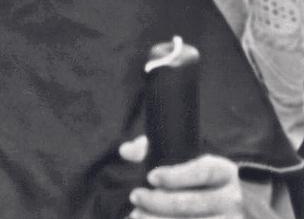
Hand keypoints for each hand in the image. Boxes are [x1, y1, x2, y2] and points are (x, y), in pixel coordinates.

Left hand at [119, 136, 241, 217]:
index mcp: (224, 172)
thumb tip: (126, 151)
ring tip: (136, 216)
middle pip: (195, 202)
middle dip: (159, 202)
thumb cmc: (201, 182)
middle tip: (135, 196)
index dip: (177, 175)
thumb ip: (153, 151)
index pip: (203, 172)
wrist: (236, 208)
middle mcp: (234, 199)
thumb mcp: (188, 162)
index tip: (151, 176)